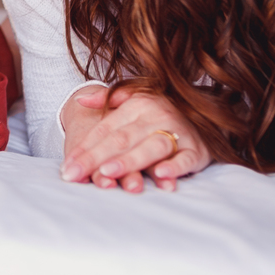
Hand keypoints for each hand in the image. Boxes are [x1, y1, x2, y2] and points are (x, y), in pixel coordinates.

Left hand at [61, 86, 211, 192]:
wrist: (207, 115)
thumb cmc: (159, 115)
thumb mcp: (134, 100)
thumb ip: (107, 99)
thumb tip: (81, 101)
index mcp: (138, 104)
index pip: (105, 128)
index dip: (85, 147)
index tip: (67, 165)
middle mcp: (157, 115)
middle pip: (121, 138)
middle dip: (95, 158)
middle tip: (75, 173)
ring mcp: (179, 131)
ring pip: (151, 146)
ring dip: (129, 160)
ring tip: (108, 172)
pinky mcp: (198, 150)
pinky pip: (186, 158)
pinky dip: (174, 166)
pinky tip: (160, 175)